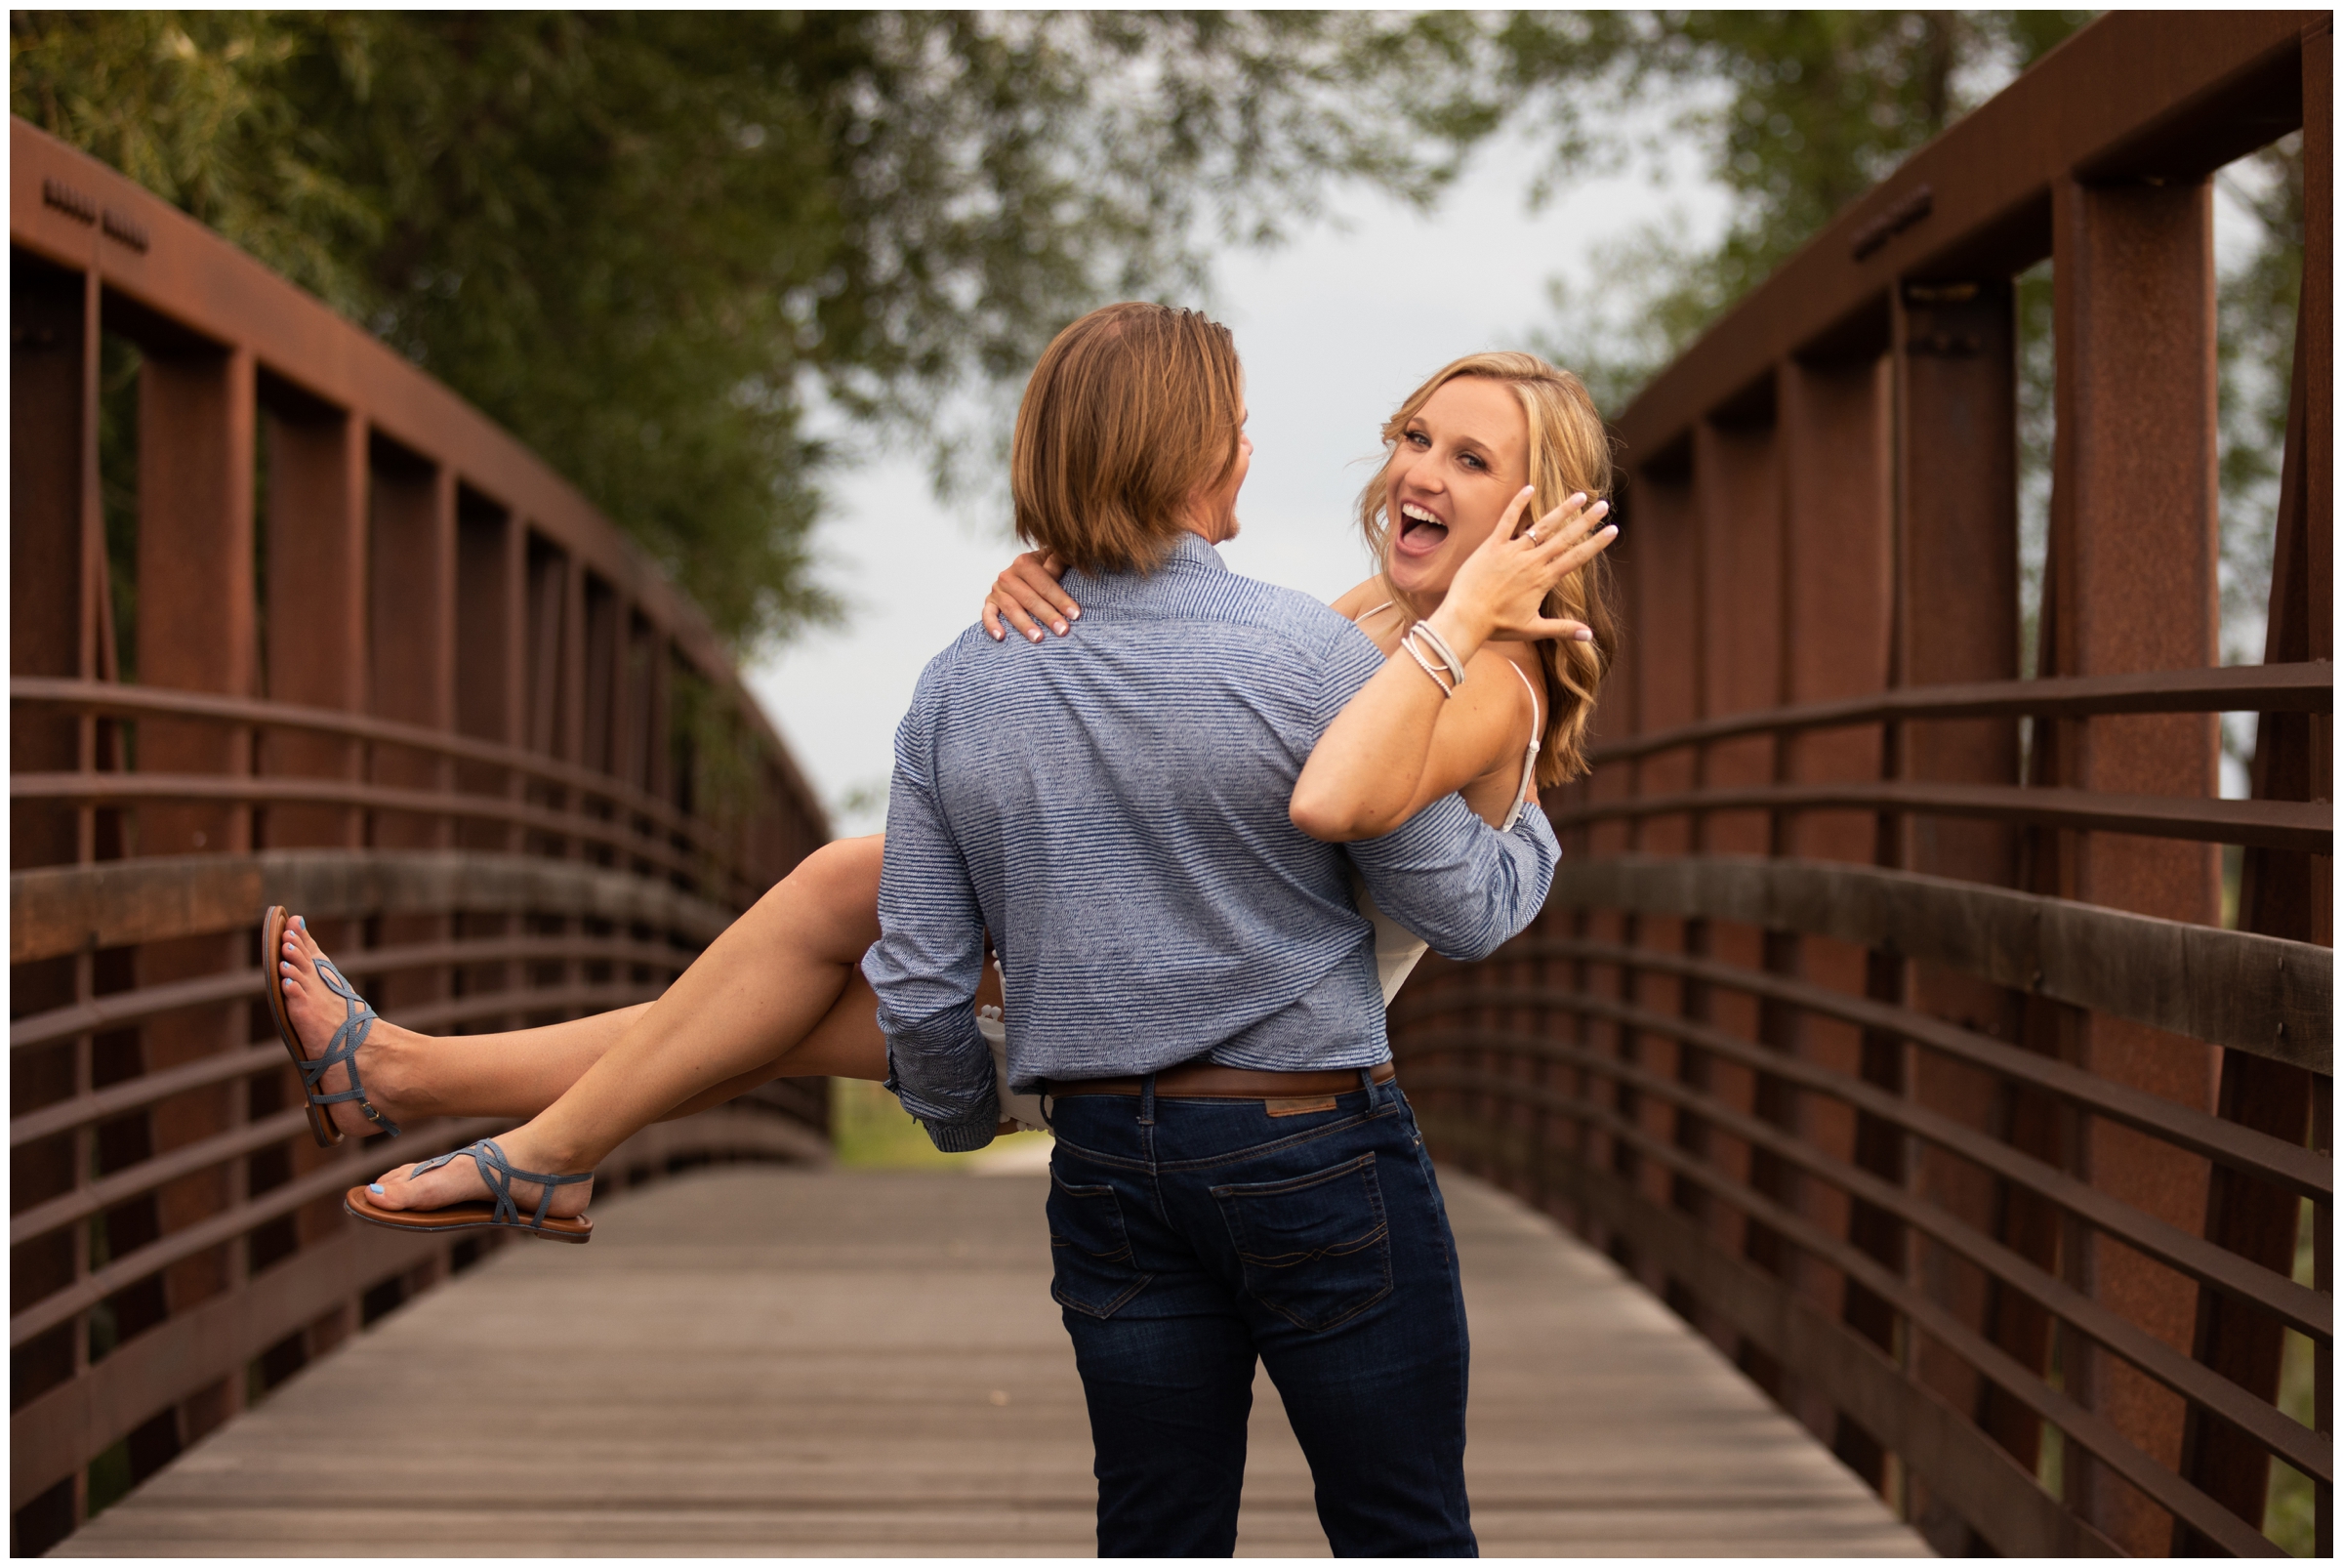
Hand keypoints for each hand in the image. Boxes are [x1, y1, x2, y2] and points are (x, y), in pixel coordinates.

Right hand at [982, 551, 1078, 642]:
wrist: (1026, 571)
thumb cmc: (1046, 569)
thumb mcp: (1054, 559)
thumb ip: (1060, 560)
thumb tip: (1071, 559)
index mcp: (1025, 563)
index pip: (1044, 583)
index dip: (1060, 599)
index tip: (1075, 614)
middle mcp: (1008, 575)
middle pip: (1029, 598)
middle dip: (1047, 615)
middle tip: (1062, 630)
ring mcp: (997, 590)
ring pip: (1011, 609)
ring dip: (1024, 625)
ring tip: (1038, 638)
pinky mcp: (990, 602)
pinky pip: (987, 614)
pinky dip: (992, 625)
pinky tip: (1001, 637)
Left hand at [1437, 489, 1615, 646]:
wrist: (1465, 618)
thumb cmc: (1497, 626)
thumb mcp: (1533, 629)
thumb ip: (1563, 629)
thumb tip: (1589, 635)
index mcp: (1543, 580)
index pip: (1576, 558)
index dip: (1596, 544)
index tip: (1613, 530)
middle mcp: (1531, 562)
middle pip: (1565, 537)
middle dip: (1586, 521)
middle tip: (1604, 505)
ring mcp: (1512, 552)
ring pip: (1542, 526)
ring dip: (1562, 510)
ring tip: (1579, 496)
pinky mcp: (1492, 546)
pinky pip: (1506, 521)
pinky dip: (1517, 504)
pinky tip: (1529, 488)